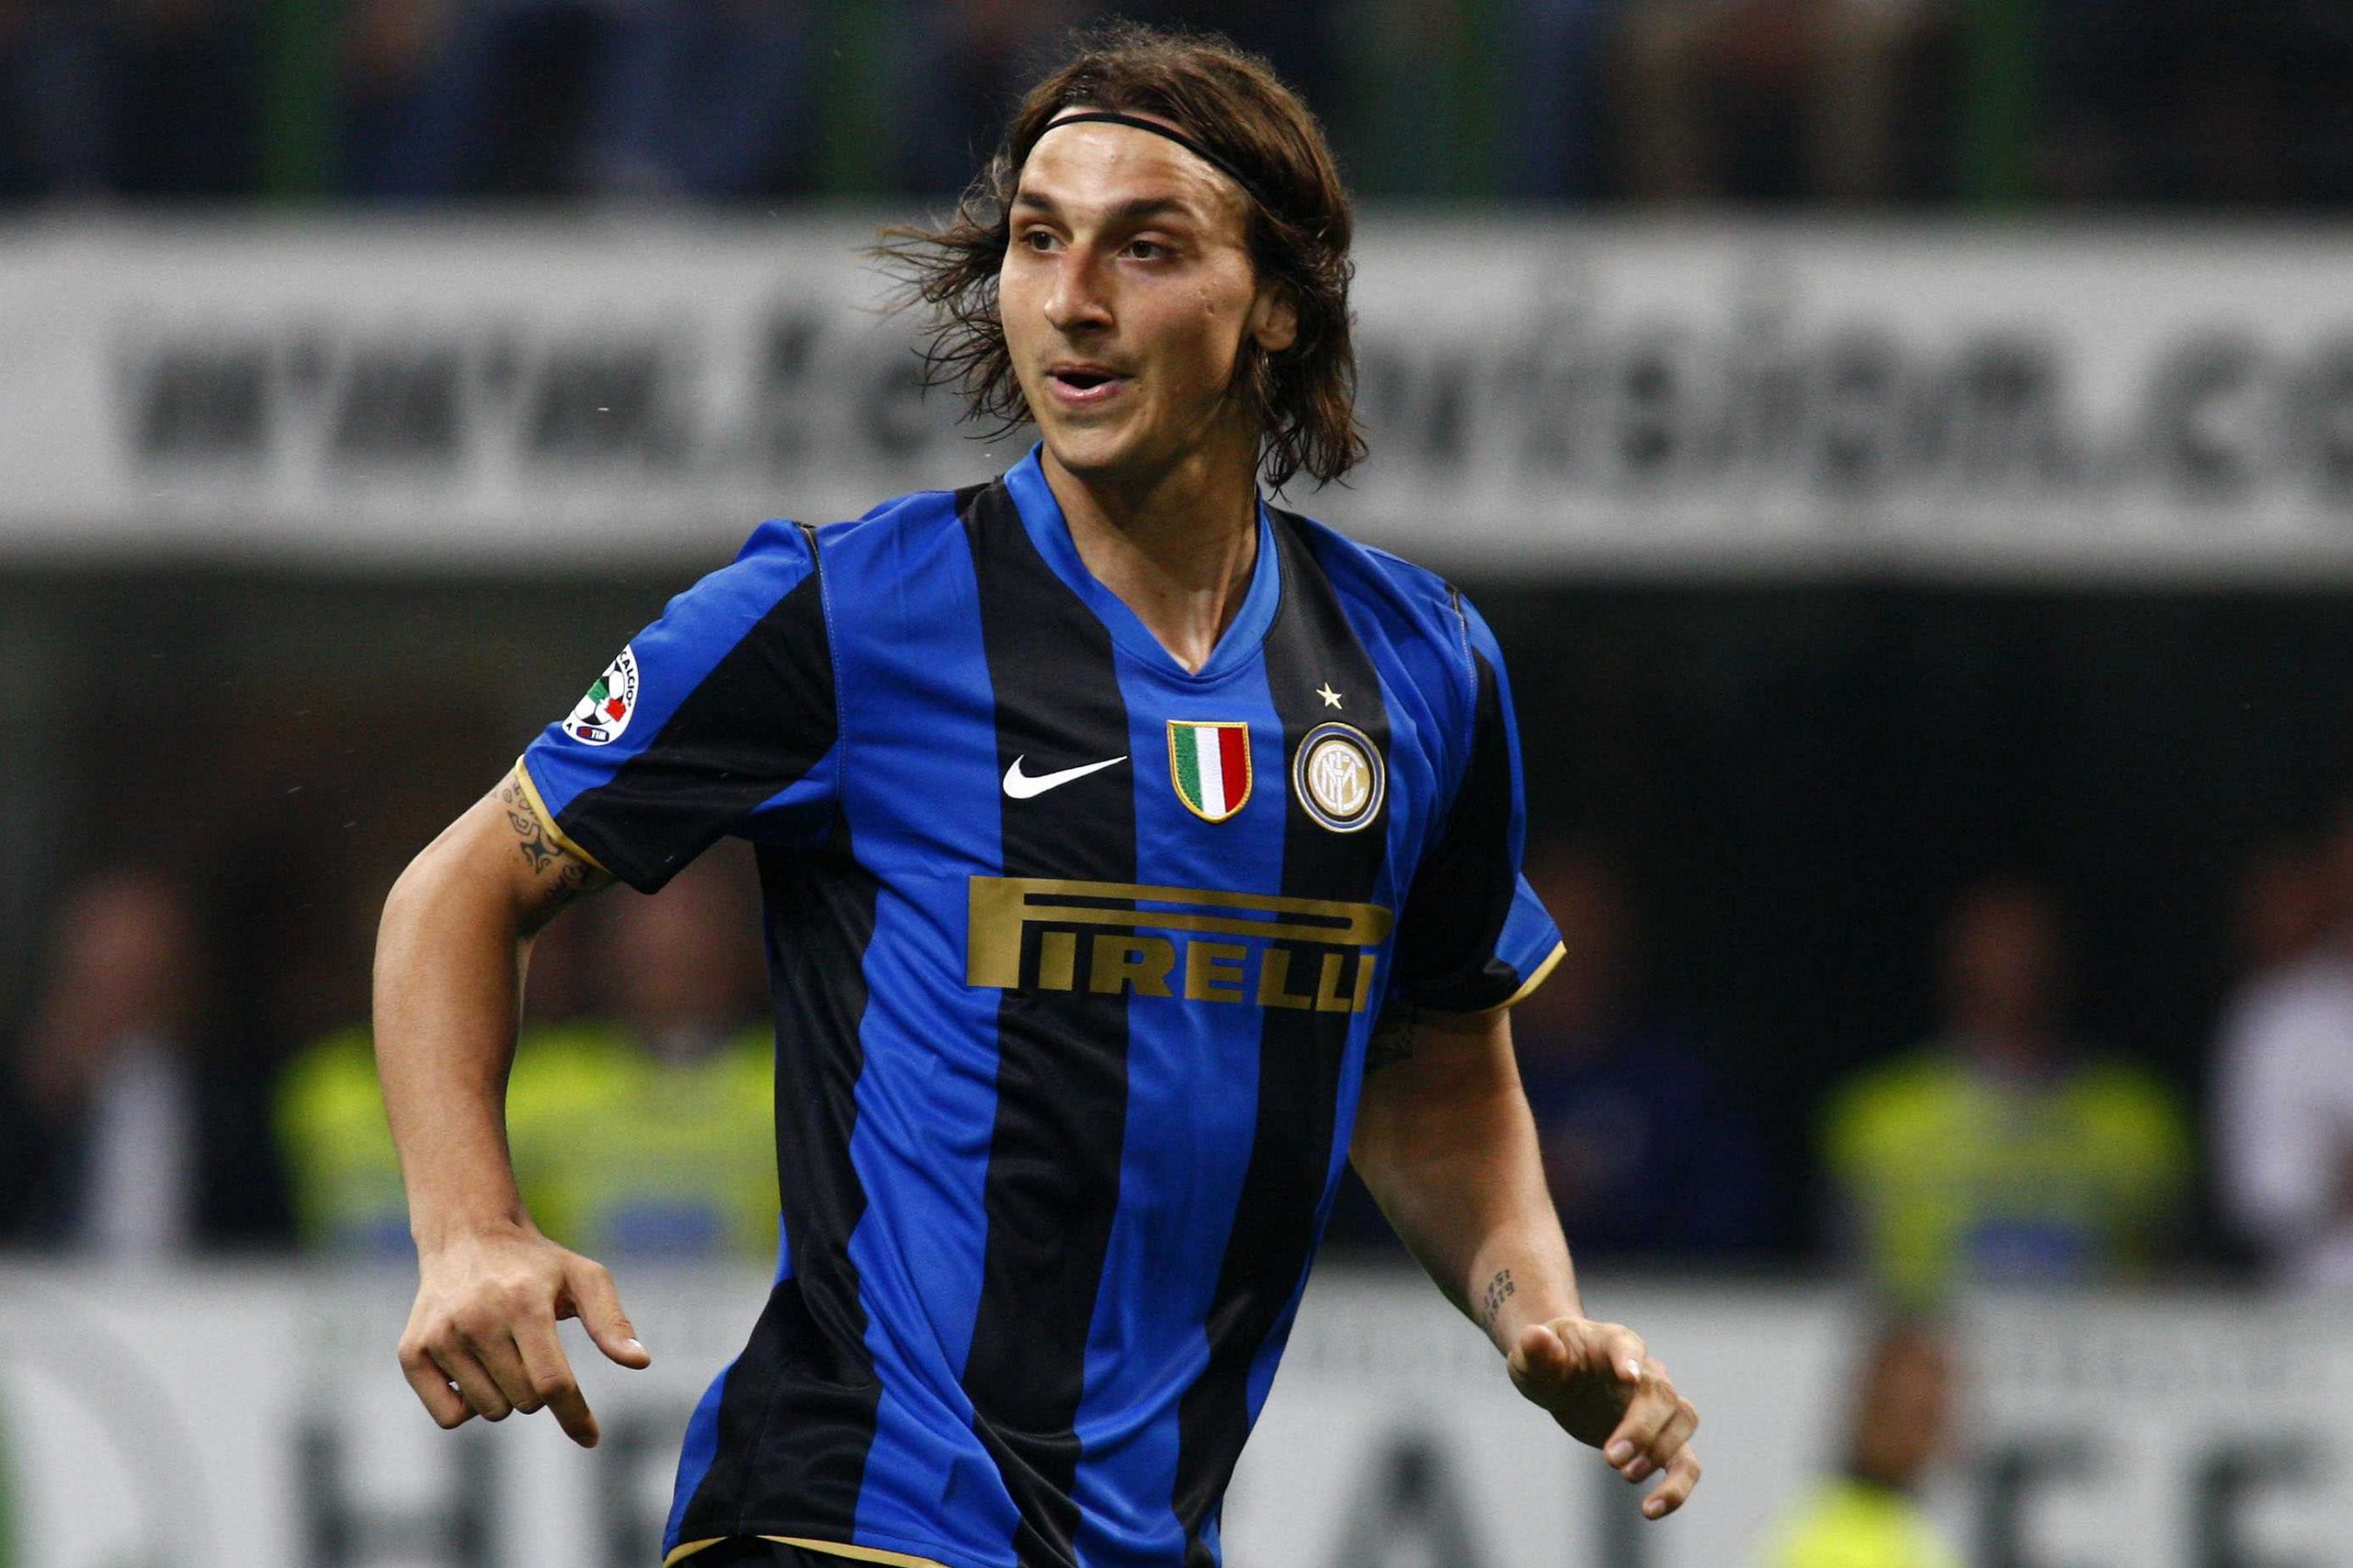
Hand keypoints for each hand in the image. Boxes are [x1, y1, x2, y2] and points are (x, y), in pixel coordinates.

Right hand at [397, 1221, 650, 1447]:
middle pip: (525, 1401)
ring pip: (491, 1411)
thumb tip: (640, 1361)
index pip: (552, 1382)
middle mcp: (477, 1320)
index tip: (591, 1438)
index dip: (575, 1416)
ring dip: (507, 1396)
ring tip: (504, 1352)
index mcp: (524, 1302)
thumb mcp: (584, 1277)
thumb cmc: (536, 1265)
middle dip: (540, 1390)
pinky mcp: (412, 1352)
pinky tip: (475, 1370)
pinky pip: (449, 1417)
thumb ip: (611, 1321)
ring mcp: (440, 1337)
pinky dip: (469, 1406)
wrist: (467, 1236)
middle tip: (533, 1350)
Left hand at [1508, 1317, 1700, 1518]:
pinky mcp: (1658, 1439)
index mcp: (1612, 1341)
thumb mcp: (1531, 1355)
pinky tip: (1651, 1510)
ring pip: (1684, 1420)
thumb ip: (1536, 1349)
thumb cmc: (1547, 1360)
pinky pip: (1684, 1461)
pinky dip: (1676, 1487)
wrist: (1560, 1374)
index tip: (1628, 1377)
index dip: (1630, 1359)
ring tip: (1626, 1476)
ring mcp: (1657, 1405)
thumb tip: (1537, 1337)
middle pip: (1661, 1393)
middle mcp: (1645, 1371)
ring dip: (1662, 1452)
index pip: (1627, 1344)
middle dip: (1641, 1427)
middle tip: (1610, 1458)